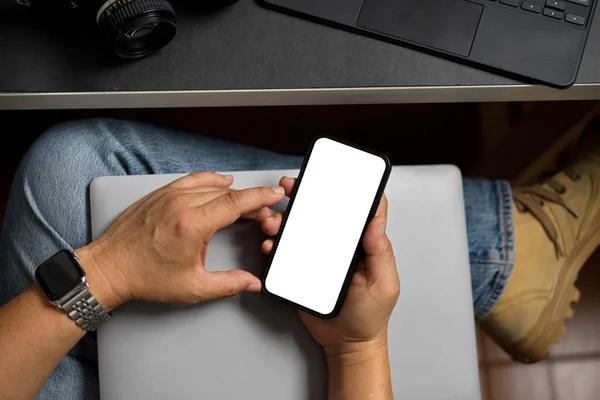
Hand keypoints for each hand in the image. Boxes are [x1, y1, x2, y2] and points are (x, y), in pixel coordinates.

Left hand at [77, 173, 284, 309]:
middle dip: (250, 201)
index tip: (275, 194)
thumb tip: (251, 282)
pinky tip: (219, 182)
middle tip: (262, 213)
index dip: (260, 197)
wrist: (108, 268)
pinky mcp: (159, 194)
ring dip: (232, 192)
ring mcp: (168, 196)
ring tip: (245, 202)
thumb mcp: (192, 288)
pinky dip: (209, 180)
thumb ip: (228, 284)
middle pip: (227, 194)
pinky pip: (191, 180)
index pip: (236, 203)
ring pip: (210, 185)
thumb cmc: (144, 277)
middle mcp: (181, 204)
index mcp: (192, 225)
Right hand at [259, 177, 399, 357]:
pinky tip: (270, 243)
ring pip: (299, 228)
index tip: (334, 175)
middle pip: (322, 211)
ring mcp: (318, 255)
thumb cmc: (370, 315)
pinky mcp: (301, 268)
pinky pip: (286, 251)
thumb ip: (381, 252)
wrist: (346, 343)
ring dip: (283, 218)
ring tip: (273, 222)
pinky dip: (274, 244)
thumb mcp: (384, 284)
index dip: (347, 188)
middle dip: (304, 195)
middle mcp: (338, 244)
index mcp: (360, 243)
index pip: (356, 209)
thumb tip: (376, 220)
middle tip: (290, 186)